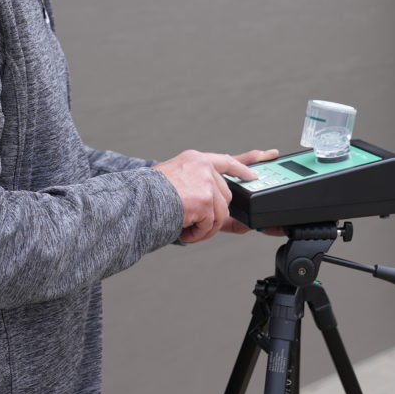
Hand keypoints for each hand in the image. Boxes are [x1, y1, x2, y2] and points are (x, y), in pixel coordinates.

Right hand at [155, 149, 278, 243]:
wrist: (138, 200)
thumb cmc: (150, 193)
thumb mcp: (177, 180)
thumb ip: (198, 187)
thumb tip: (221, 209)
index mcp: (195, 159)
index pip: (227, 161)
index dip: (244, 167)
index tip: (256, 171)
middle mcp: (203, 167)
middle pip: (225, 197)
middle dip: (213, 213)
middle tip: (195, 220)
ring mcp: (206, 183)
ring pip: (220, 214)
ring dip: (205, 227)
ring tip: (186, 226)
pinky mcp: (205, 200)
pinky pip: (211, 225)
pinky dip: (198, 233)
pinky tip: (184, 229)